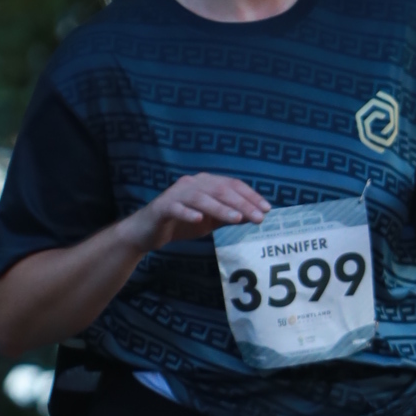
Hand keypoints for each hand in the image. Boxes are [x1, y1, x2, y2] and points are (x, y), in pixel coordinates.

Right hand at [129, 173, 269, 251]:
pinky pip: (176, 208)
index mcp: (206, 183)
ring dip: (220, 208)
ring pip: (201, 198)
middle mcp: (192, 183)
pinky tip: (199, 220)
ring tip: (237, 218)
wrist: (147, 232)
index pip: (232, 185)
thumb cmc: (181, 223)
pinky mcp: (162, 206)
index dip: (251, 195)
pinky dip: (188, 213)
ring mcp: (176, 193)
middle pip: (221, 189)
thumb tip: (255, 216)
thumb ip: (229, 215)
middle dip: (242, 203)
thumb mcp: (210, 221)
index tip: (267, 209)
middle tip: (259, 217)